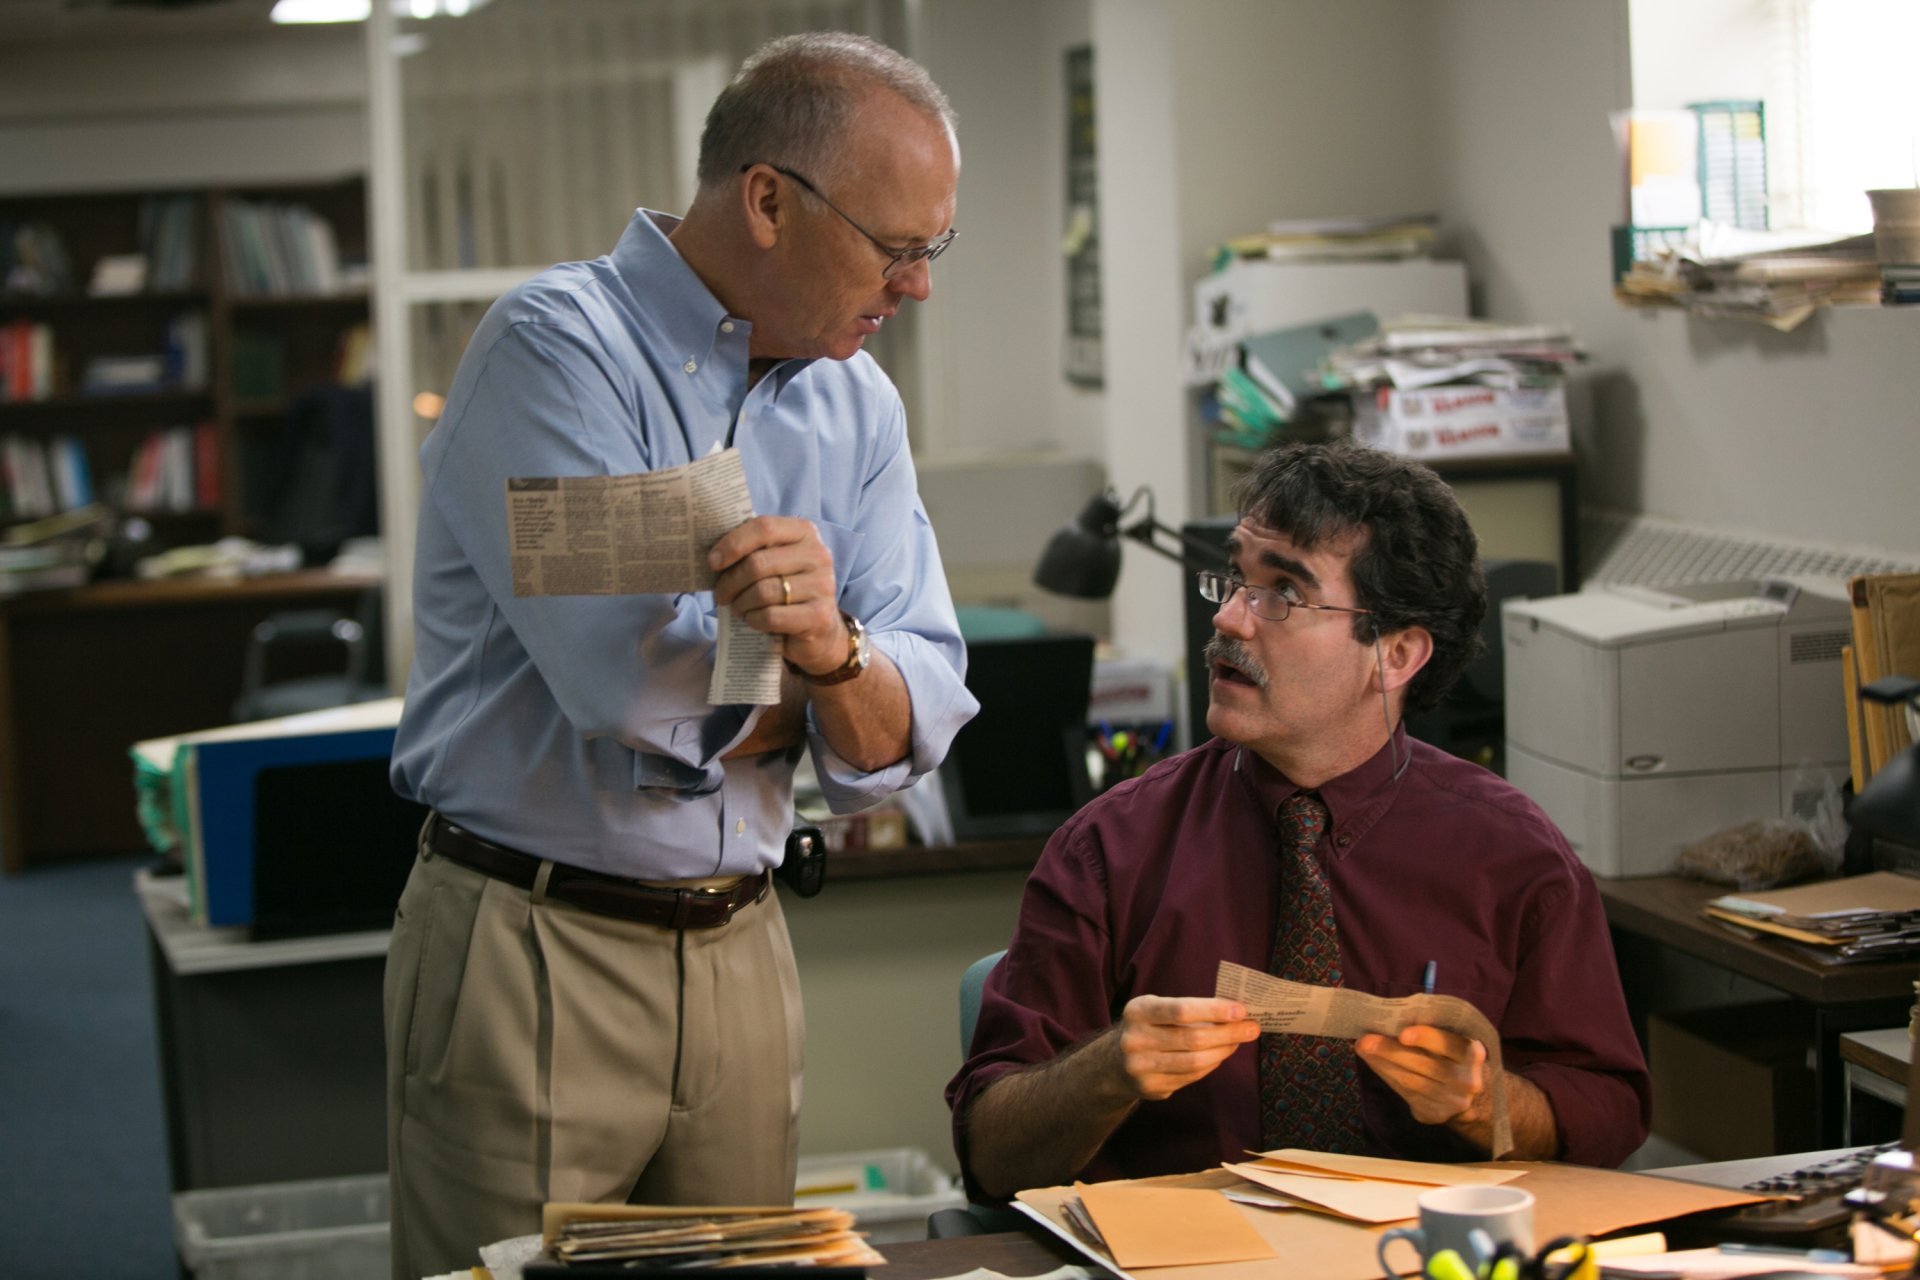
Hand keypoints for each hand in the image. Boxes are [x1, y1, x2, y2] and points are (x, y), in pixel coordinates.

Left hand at [707, 516, 846, 674]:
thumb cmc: (786, 588)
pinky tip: (753, 620)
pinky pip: (771, 616)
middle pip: (758, 563)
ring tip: (737, 608)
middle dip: (730, 581)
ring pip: (763, 591)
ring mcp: (822, 585)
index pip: (764, 528)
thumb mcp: (773, 561)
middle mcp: (818, 555)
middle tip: (721, 594)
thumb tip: (712, 553)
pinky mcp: (818, 615)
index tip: (712, 562)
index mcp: (804, 532)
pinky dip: (754, 620)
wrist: (819, 628)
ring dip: (741, 603)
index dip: (733, 544)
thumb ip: (752, 549)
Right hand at [1109, 996, 1260, 1101]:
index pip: (1182, 1010)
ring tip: (1238, 1041)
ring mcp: (1141, 1067)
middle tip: (1252, 1028)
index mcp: (1138, 1011)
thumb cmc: (1148, 1027)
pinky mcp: (1151, 1088)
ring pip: (1195, 1062)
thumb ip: (1190, 1009)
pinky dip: (1211, 1065)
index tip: (1241, 1010)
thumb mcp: (1158, 1009)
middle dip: (1228, 1033)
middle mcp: (1135, 1040)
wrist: (1114, 1062)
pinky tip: (1220, 1055)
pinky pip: (1191, 1077)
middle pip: (1192, 1038)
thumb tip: (1235, 1011)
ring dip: (1223, 1051)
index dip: (1214, 1010)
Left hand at [1354, 1024, 1488, 1126]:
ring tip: (1363, 1049)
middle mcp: (1466, 1080)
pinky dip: (1387, 1076)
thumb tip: (1389, 1020)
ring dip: (1383, 1064)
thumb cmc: (1451, 1057)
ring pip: (1412, 1082)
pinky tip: (1373, 1063)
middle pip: (1426, 1065)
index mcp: (1472, 1053)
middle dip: (1392, 1051)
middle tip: (1365, 1040)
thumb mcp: (1451, 1041)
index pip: (1450, 1044)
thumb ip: (1430, 1033)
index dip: (1426, 1038)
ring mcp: (1452, 1101)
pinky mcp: (1436, 1114)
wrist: (1469, 1096)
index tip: (1402, 1034)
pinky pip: (1406, 1095)